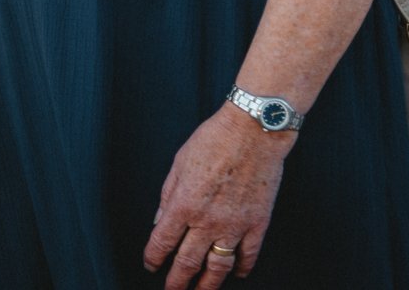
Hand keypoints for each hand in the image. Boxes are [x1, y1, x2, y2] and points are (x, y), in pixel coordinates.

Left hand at [144, 105, 292, 286]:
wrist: (252, 133)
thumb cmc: (213, 141)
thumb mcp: (178, 164)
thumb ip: (167, 196)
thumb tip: (158, 221)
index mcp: (183, 204)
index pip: (162, 241)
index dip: (154, 258)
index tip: (150, 266)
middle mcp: (208, 220)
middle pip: (189, 262)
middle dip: (177, 281)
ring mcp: (235, 225)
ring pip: (219, 266)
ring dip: (208, 284)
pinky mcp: (258, 223)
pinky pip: (249, 254)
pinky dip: (243, 267)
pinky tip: (238, 274)